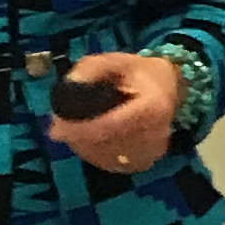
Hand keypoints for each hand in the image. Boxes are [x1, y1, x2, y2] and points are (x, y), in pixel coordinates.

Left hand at [47, 53, 182, 175]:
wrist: (170, 88)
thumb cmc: (140, 73)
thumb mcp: (116, 61)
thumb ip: (91, 69)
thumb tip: (69, 87)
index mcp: (153, 107)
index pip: (111, 126)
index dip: (80, 130)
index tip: (55, 128)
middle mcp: (156, 134)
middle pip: (105, 144)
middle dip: (76, 137)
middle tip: (57, 126)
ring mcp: (151, 152)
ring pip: (104, 157)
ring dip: (82, 146)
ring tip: (72, 129)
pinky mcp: (144, 162)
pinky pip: (110, 163)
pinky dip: (93, 153)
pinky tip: (88, 139)